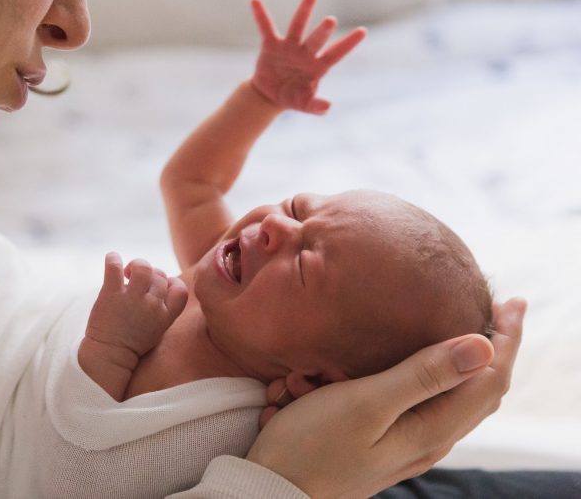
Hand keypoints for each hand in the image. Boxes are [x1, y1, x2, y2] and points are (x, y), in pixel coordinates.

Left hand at [86, 253, 187, 358]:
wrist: (108, 356)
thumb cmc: (132, 344)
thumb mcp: (157, 329)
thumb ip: (163, 308)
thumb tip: (160, 280)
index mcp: (165, 316)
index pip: (180, 289)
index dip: (172, 283)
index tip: (160, 287)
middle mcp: (152, 305)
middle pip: (159, 276)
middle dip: (150, 274)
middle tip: (137, 283)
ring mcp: (132, 299)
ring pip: (143, 267)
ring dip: (136, 265)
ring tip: (128, 273)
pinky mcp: (111, 294)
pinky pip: (114, 266)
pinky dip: (113, 258)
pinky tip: (112, 259)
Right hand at [247, 297, 525, 497]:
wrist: (270, 488)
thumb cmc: (313, 445)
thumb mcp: (367, 403)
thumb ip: (423, 374)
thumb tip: (483, 345)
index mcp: (431, 429)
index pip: (489, 379)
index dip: (507, 339)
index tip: (512, 301)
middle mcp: (426, 439)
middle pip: (471, 387)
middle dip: (479, 346)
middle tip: (491, 309)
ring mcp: (402, 442)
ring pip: (426, 391)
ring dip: (399, 364)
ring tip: (343, 362)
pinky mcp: (378, 441)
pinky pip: (390, 400)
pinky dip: (368, 379)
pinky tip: (321, 381)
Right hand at [251, 0, 366, 113]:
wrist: (270, 95)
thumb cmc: (293, 98)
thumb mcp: (304, 104)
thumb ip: (315, 106)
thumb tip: (327, 107)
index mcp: (318, 66)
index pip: (336, 53)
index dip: (348, 43)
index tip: (363, 31)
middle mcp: (306, 52)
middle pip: (316, 40)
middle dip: (323, 31)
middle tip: (331, 21)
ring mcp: (289, 46)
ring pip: (298, 26)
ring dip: (304, 12)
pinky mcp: (271, 45)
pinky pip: (265, 27)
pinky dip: (260, 14)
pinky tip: (255, 1)